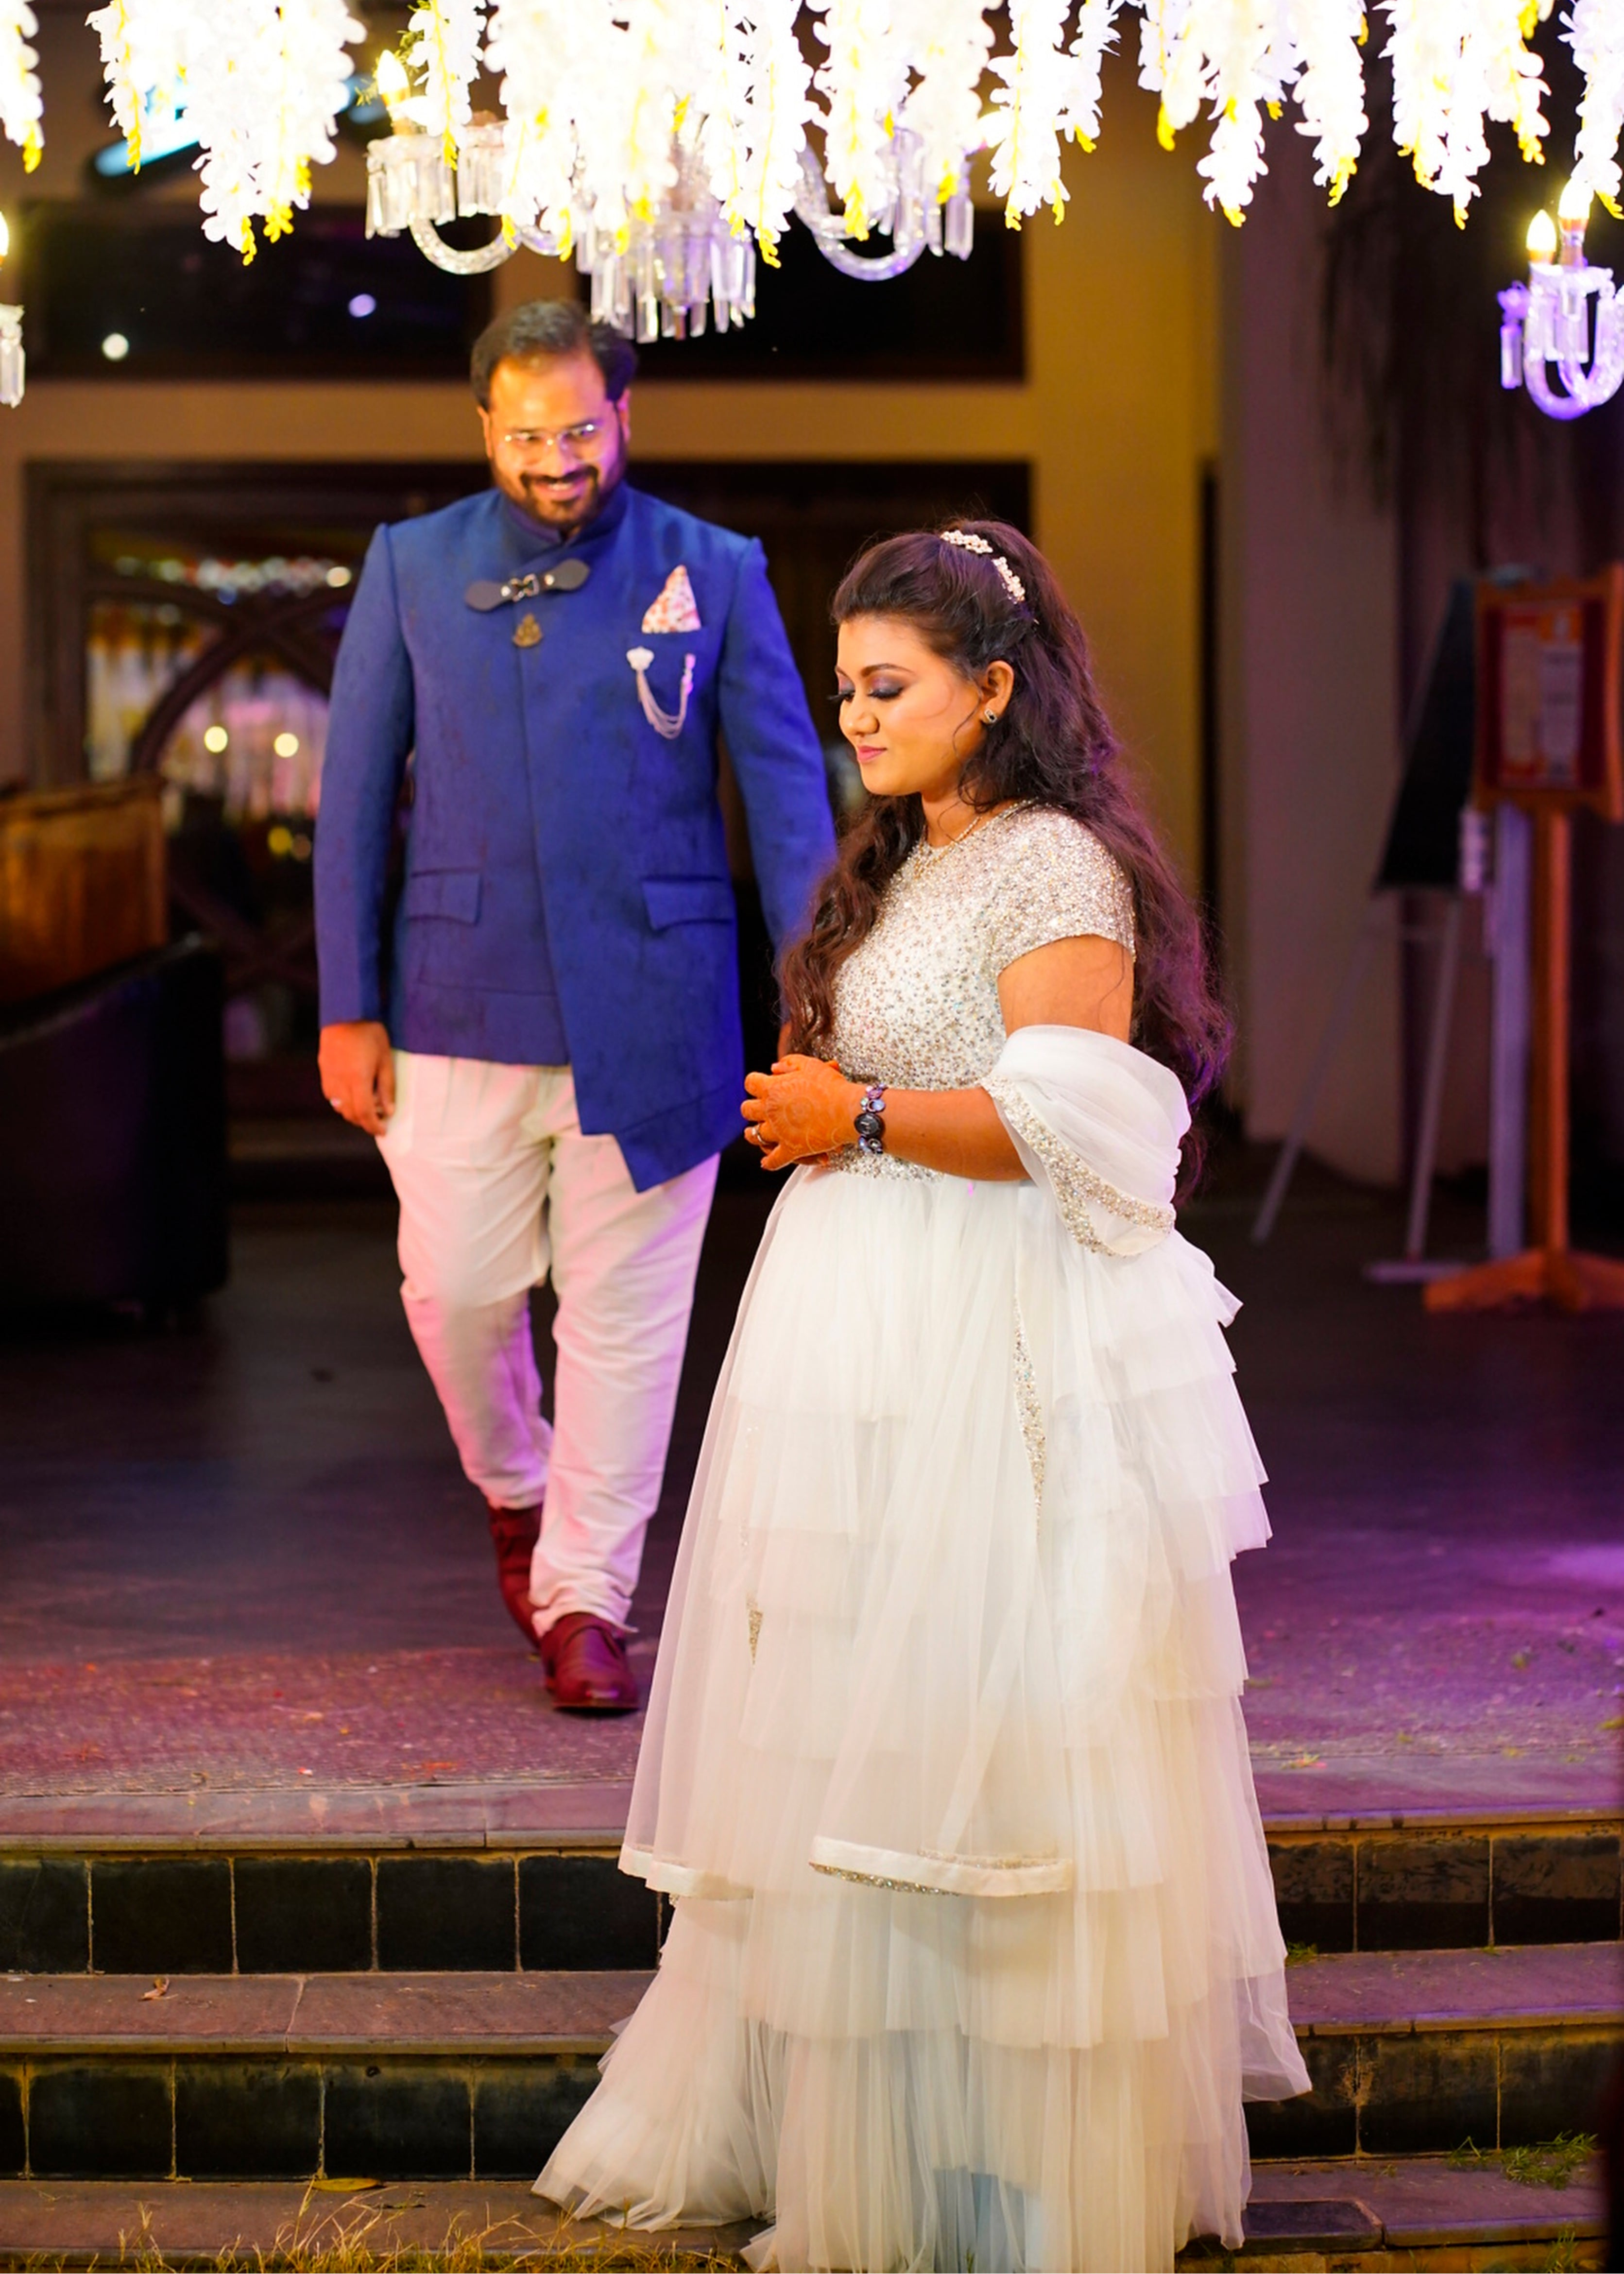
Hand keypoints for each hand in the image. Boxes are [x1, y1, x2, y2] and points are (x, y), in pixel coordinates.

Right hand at [319, 1020, 394, 1134]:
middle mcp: (340, 1081)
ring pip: (338, 1106)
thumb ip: (387, 1087)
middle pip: (349, 1113)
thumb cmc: (370, 1032)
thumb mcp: (385, 1059)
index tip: (382, 1130)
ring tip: (367, 1107)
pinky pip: (331, 1094)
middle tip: (377, 1119)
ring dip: (352, 1112)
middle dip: (364, 1121)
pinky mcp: (323, 1069)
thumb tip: (388, 1110)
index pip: (364, 1113)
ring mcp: (328, 1075)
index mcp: (357, 1079)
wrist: (345, 1011)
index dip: (373, 1126)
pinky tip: (352, 1094)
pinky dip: (342, 1101)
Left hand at [741, 1055, 862, 1171]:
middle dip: (751, 1107)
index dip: (754, 1082)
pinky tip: (766, 1162)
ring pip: (755, 1135)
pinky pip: (774, 1161)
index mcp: (773, 1088)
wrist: (848, 1110)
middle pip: (747, 1110)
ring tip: (752, 1133)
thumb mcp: (810, 1065)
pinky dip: (769, 1162)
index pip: (750, 1083)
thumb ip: (789, 1063)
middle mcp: (771, 1110)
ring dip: (753, 1133)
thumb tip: (773, 1068)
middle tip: (755, 1108)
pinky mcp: (791, 1150)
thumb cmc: (832, 1086)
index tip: (759, 1084)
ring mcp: (779, 1132)